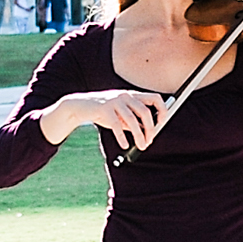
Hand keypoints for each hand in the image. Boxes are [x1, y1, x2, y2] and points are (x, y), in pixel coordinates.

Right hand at [48, 87, 166, 150]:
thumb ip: (134, 122)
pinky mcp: (104, 108)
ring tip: (141, 146)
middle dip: (150, 128)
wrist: (80, 106)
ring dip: (139, 136)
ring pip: (132, 120)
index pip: (155, 98)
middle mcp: (125, 95)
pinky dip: (122, 137)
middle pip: (145, 111)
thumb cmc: (103, 111)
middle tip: (150, 141)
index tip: (161, 124)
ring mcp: (115, 101)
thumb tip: (148, 134)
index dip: (162, 110)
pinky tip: (124, 145)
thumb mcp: (121, 115)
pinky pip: (117, 125)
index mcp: (132, 95)